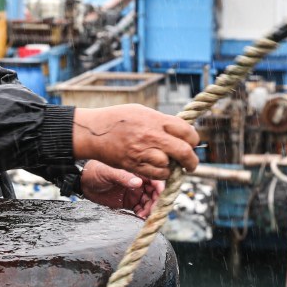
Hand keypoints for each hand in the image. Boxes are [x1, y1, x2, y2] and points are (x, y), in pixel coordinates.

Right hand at [72, 104, 198, 180]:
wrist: (93, 131)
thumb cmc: (117, 119)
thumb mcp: (142, 112)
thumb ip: (161, 122)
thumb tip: (180, 131)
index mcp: (155, 120)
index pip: (186, 131)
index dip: (193, 139)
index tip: (192, 143)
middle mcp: (151, 136)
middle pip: (184, 151)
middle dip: (192, 160)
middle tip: (192, 164)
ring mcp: (143, 152)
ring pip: (170, 166)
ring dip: (173, 167)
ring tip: (170, 164)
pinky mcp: (134, 165)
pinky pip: (157, 174)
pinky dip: (162, 174)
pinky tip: (160, 169)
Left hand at [80, 160, 163, 217]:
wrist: (84, 183)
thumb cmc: (95, 172)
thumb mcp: (108, 172)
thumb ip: (123, 177)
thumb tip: (138, 183)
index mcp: (136, 171)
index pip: (154, 178)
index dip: (160, 187)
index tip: (161, 195)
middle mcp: (138, 182)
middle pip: (155, 192)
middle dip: (157, 201)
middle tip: (153, 209)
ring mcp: (135, 193)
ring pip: (150, 202)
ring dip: (150, 209)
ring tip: (144, 215)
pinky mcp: (129, 203)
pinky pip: (141, 209)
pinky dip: (143, 214)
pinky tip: (140, 216)